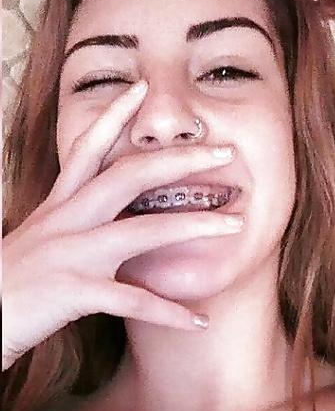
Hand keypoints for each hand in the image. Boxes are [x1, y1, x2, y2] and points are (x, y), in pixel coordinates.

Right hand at [2, 82, 242, 370]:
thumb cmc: (9, 284)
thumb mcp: (38, 243)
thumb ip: (68, 226)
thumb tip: (99, 222)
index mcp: (58, 207)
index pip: (87, 149)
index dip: (113, 116)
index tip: (142, 88)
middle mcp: (66, 222)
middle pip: (128, 176)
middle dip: (178, 160)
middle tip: (224, 150)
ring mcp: (71, 255)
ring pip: (142, 231)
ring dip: (194, 226)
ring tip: (235, 225)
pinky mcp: (73, 292)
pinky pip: (133, 302)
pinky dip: (170, 313)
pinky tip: (199, 322)